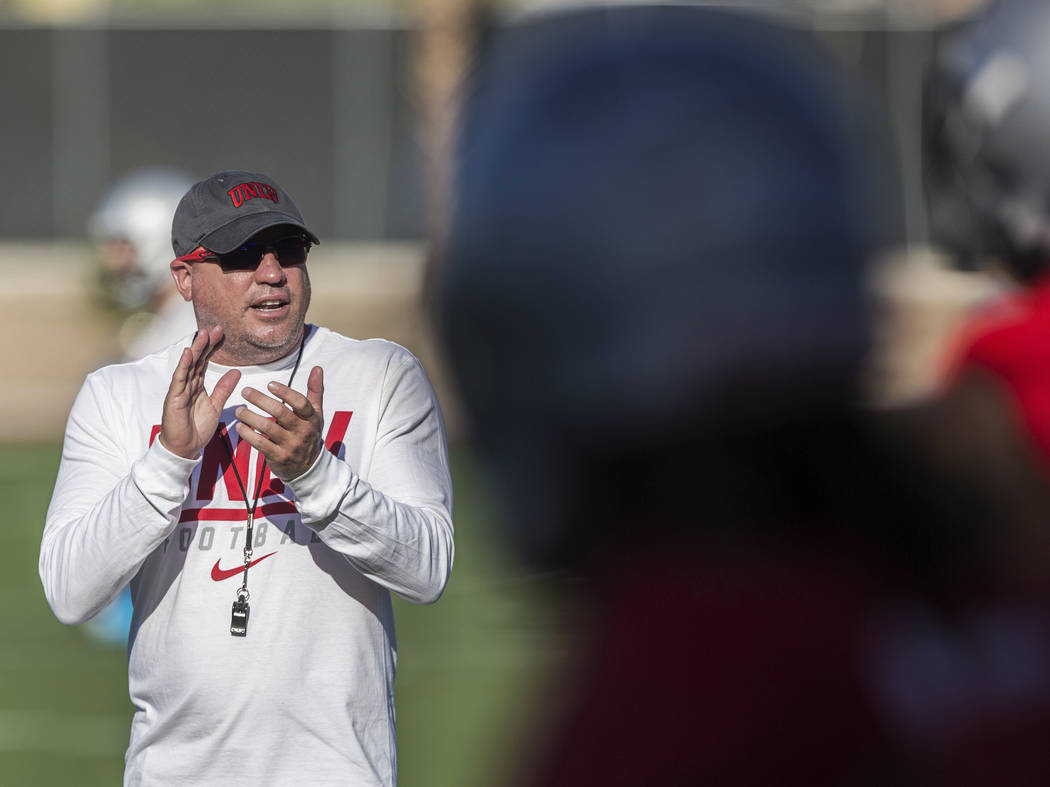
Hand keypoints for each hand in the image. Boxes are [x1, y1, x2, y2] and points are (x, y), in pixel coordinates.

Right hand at [158, 326, 240, 459]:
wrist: (185, 447)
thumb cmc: (197, 428)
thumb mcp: (216, 405)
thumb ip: (224, 388)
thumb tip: (236, 371)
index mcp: (197, 385)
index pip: (205, 362)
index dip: (212, 348)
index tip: (222, 334)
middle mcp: (188, 385)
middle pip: (197, 360)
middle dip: (206, 344)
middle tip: (215, 328)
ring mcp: (180, 390)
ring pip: (189, 365)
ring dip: (196, 350)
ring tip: (203, 334)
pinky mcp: (174, 398)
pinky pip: (179, 379)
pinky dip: (184, 365)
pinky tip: (189, 353)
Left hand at [234, 365, 324, 480]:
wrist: (309, 467)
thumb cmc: (308, 433)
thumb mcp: (315, 413)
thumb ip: (314, 390)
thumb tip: (317, 368)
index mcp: (311, 418)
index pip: (300, 403)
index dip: (285, 392)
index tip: (270, 384)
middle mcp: (302, 431)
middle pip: (280, 412)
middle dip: (260, 400)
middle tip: (245, 391)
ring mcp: (290, 445)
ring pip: (267, 427)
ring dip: (250, 416)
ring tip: (239, 409)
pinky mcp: (278, 457)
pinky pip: (260, 443)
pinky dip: (247, 434)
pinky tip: (240, 427)